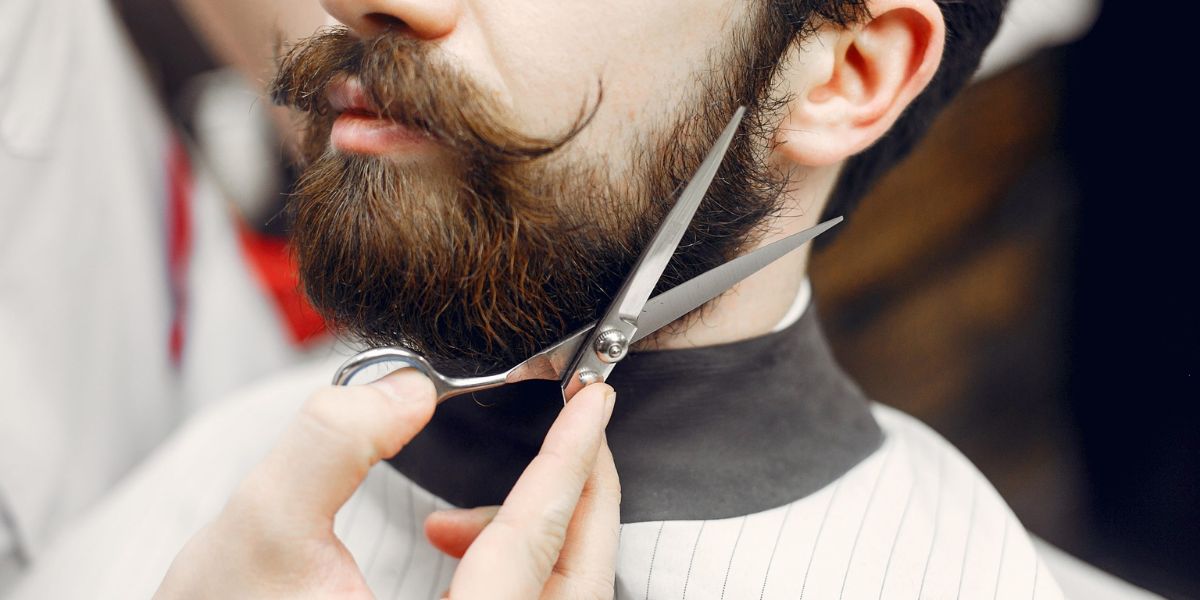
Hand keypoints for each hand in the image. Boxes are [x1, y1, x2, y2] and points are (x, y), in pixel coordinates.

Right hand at [154, 369, 619, 599]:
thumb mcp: (260, 524)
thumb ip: (332, 442)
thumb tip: (408, 392)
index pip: (533, 545)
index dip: (569, 461)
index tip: (593, 402)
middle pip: (577, 581)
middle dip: (580, 494)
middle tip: (576, 425)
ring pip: (560, 596)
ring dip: (537, 534)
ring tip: (455, 515)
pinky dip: (511, 563)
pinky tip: (450, 541)